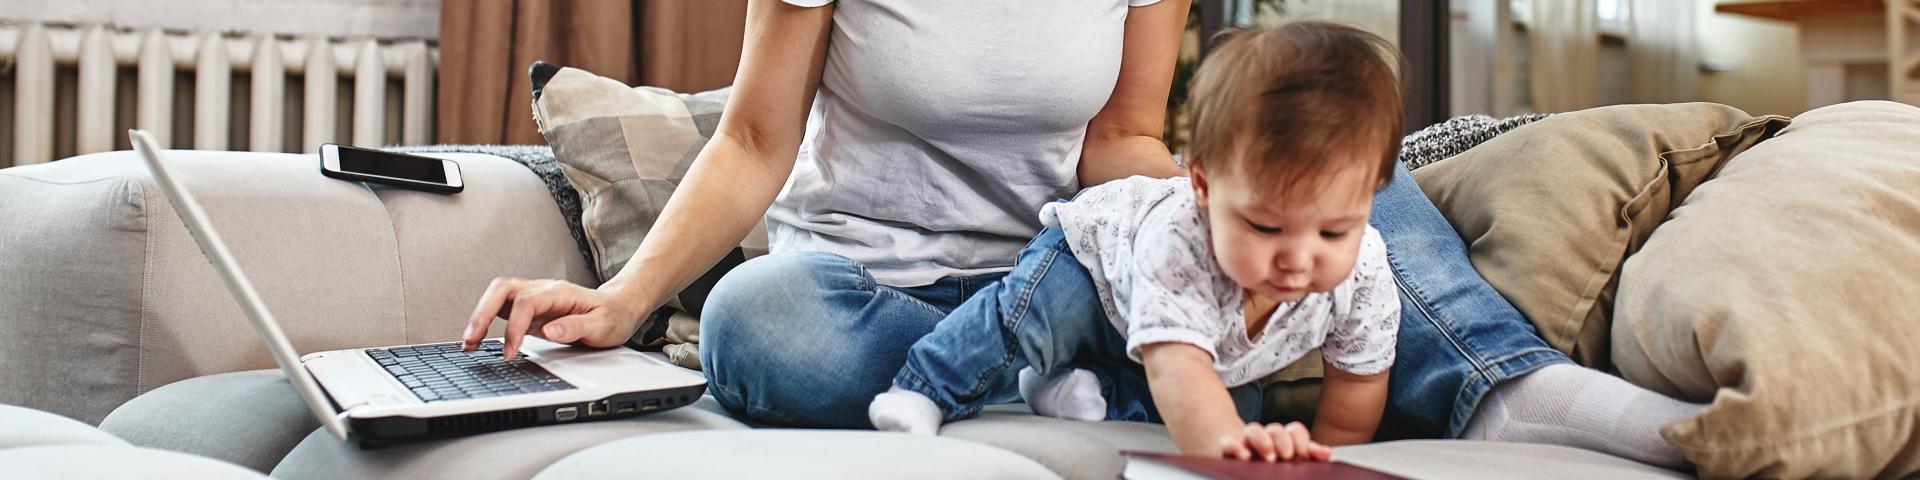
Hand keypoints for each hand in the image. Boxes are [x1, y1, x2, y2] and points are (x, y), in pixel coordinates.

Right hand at [461, 277, 648, 358]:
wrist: (619, 308)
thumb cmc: (612, 316)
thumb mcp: (603, 326)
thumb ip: (576, 327)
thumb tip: (550, 330)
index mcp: (560, 293)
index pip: (527, 303)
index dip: (514, 327)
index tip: (510, 351)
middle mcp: (543, 290)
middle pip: (502, 290)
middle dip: (483, 314)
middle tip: (471, 340)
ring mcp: (535, 297)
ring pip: (497, 295)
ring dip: (480, 315)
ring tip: (469, 342)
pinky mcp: (530, 308)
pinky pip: (502, 308)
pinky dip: (486, 320)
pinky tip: (479, 338)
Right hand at [1215, 422, 1332, 462]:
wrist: (1236, 460)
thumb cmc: (1268, 461)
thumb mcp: (1290, 457)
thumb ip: (1308, 454)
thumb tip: (1326, 453)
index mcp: (1282, 440)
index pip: (1295, 431)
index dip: (1300, 440)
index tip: (1301, 455)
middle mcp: (1265, 437)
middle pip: (1276, 429)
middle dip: (1283, 440)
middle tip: (1287, 456)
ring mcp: (1246, 442)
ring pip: (1253, 430)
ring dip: (1263, 440)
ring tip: (1270, 457)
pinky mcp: (1228, 448)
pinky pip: (1228, 443)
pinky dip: (1235, 447)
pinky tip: (1244, 456)